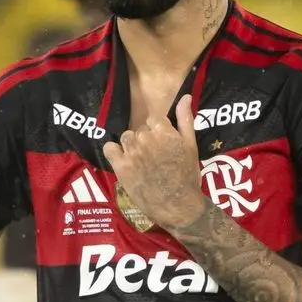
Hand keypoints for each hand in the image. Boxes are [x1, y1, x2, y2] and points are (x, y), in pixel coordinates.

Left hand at [103, 94, 206, 230]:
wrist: (178, 205)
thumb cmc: (188, 177)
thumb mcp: (192, 146)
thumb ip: (186, 119)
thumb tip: (185, 96)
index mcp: (165, 132)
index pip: (154, 120)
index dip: (158, 132)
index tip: (162, 146)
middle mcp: (147, 139)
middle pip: (140, 130)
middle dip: (146, 141)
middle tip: (155, 159)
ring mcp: (133, 152)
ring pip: (126, 138)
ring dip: (132, 147)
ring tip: (141, 162)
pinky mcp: (121, 167)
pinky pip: (110, 149)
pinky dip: (114, 152)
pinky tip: (124, 161)